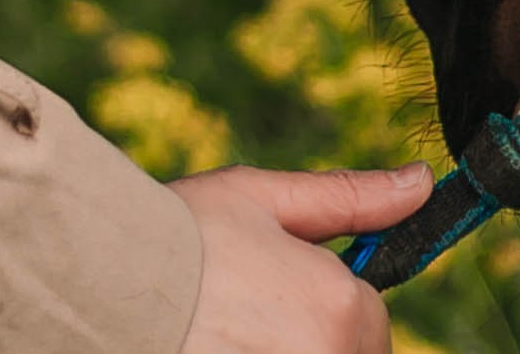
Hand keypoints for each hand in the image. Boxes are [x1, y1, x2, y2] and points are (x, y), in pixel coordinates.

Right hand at [173, 162, 430, 353]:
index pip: (369, 320)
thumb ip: (350, 199)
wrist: (98, 289)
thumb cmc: (177, 239)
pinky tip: (217, 347)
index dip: (328, 302)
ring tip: (226, 336)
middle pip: (345, 353)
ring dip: (282, 350)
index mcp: (338, 309)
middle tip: (245, 318)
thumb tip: (421, 182)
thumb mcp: (264, 200)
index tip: (278, 293)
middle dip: (307, 337)